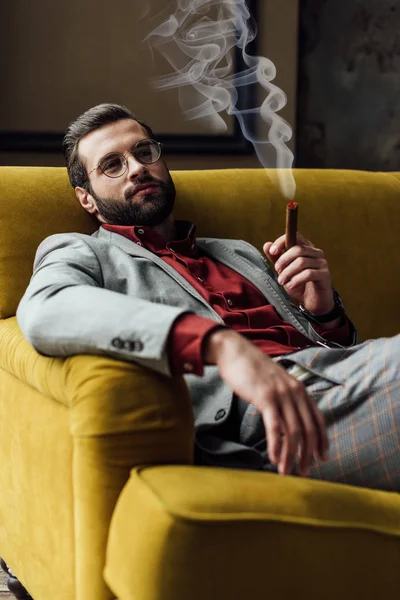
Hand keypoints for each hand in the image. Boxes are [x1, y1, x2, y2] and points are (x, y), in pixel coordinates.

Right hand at [204, 329, 327, 475]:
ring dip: (291, 456)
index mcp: (300, 390)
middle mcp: (295, 392)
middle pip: (308, 430)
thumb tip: (288, 420)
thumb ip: (285, 398)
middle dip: (308, 455)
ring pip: (293, 432)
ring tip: (286, 471)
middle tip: (304, 472)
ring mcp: (281, 395)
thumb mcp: (276, 383)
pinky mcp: (265, 398)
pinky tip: (273, 458)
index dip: (322, 442)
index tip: (322, 459)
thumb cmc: (252, 370)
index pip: (318, 420)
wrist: (235, 351)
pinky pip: (275, 427)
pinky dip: (276, 446)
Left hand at [263, 233, 334, 315]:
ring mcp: (322, 263)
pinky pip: (309, 274)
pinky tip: (290, 286)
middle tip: (277, 271)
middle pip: (298, 249)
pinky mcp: (325, 275)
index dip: (282, 241)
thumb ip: (276, 258)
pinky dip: (296, 280)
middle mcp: (316, 253)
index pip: (295, 236)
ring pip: (302, 262)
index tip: (272, 251)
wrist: (313, 303)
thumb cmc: (299, 285)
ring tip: (282, 281)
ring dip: (288, 272)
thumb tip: (267, 245)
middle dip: (283, 260)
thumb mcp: (284, 271)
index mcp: (306, 248)